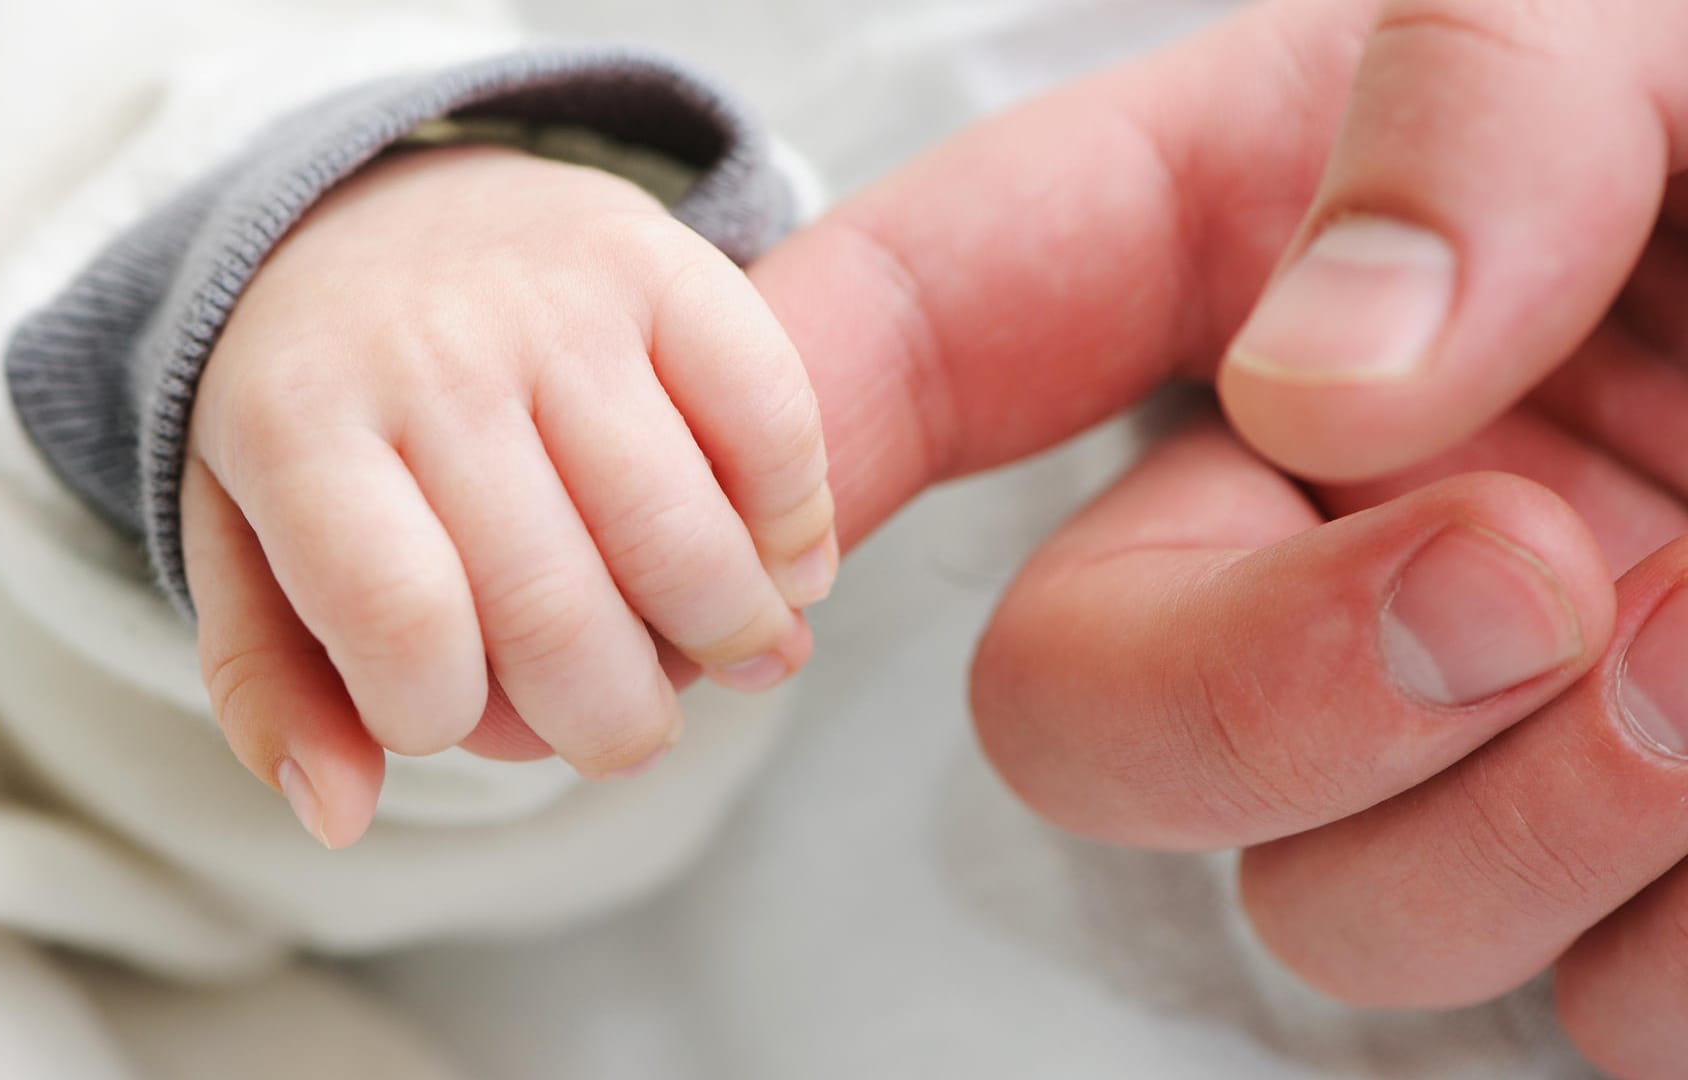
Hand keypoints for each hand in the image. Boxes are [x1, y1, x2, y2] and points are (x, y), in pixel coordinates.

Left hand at [180, 146, 832, 846]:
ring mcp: (553, 298)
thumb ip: (271, 685)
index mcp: (296, 422)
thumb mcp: (247, 535)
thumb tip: (342, 814)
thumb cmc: (323, 411)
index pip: (404, 628)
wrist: (381, 207)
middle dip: (612, 721)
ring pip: (679, 532)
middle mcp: (427, 349)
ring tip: (740, 662)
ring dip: (732, 638)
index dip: (446, 720)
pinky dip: (799, 524)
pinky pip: (770, 420)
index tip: (456, 717)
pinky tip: (786, 566)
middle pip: (553, 608)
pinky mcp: (661, 257)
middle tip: (630, 734)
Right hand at [748, 1, 1687, 1073]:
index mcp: (1265, 261)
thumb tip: (1334, 390)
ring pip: (1330, 915)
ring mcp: (1478, 720)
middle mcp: (1327, 517)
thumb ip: (1477, 109)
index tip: (744, 501)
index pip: (933, 338)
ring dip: (1528, 820)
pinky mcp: (1658, 871)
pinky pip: (1594, 1011)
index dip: (789, 415)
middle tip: (1520, 573)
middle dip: (1271, 698)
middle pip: (1086, 725)